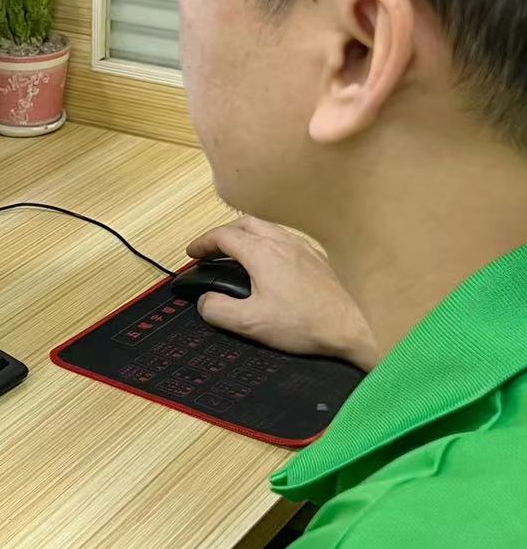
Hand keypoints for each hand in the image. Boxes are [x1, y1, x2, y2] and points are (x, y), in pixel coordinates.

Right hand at [185, 217, 378, 370]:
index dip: (203, 243)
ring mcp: (303, 248)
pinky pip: (287, 240)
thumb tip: (205, 301)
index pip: (223, 236)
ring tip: (239, 254)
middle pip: (245, 223)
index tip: (193, 253)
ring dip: (247, 235)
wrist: (355, 325)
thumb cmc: (307, 323)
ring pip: (268, 228)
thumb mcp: (251, 324)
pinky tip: (273, 263)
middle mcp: (283, 243)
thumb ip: (218, 310)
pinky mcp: (319, 258)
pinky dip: (269, 244)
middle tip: (212, 249)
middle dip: (223, 233)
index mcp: (262, 253)